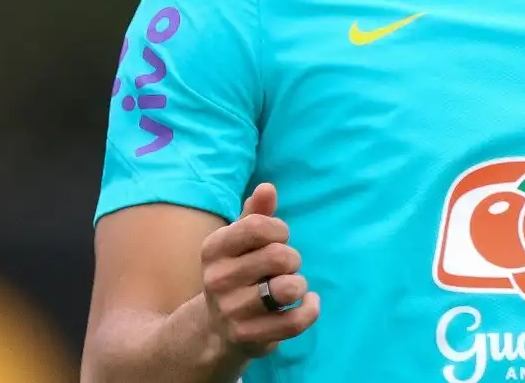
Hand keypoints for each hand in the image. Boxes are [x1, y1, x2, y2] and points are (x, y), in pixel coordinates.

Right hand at [199, 183, 320, 357]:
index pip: (258, 226)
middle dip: (292, 259)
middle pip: (279, 256)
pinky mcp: (249, 337)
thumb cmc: (238, 272)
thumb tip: (267, 187)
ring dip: (299, 284)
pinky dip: (311, 309)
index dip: (279, 229)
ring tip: (290, 287)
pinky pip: (296, 321)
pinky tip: (308, 302)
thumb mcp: (240, 241)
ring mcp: (232, 311)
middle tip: (283, 268)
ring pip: (288, 289)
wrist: (216, 328)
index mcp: (214, 249)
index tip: (279, 238)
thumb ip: (256, 214)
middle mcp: (217, 280)